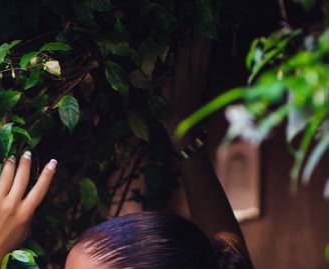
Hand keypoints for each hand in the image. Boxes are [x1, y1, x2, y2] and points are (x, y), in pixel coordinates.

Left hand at [0, 152, 56, 268]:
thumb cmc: (2, 248)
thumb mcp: (22, 234)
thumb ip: (27, 218)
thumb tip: (29, 204)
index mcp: (25, 214)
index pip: (40, 190)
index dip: (47, 174)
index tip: (53, 162)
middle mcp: (12, 206)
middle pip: (22, 178)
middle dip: (26, 163)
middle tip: (27, 154)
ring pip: (5, 175)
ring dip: (10, 164)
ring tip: (11, 158)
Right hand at [159, 29, 212, 149]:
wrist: (189, 138)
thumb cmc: (172, 124)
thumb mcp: (164, 108)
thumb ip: (166, 92)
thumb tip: (166, 78)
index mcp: (182, 85)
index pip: (183, 59)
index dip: (184, 45)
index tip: (181, 33)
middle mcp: (192, 81)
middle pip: (195, 55)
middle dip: (195, 41)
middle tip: (194, 28)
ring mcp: (199, 82)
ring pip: (202, 59)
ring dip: (203, 45)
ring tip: (203, 32)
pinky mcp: (202, 85)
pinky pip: (205, 66)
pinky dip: (206, 55)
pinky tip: (207, 46)